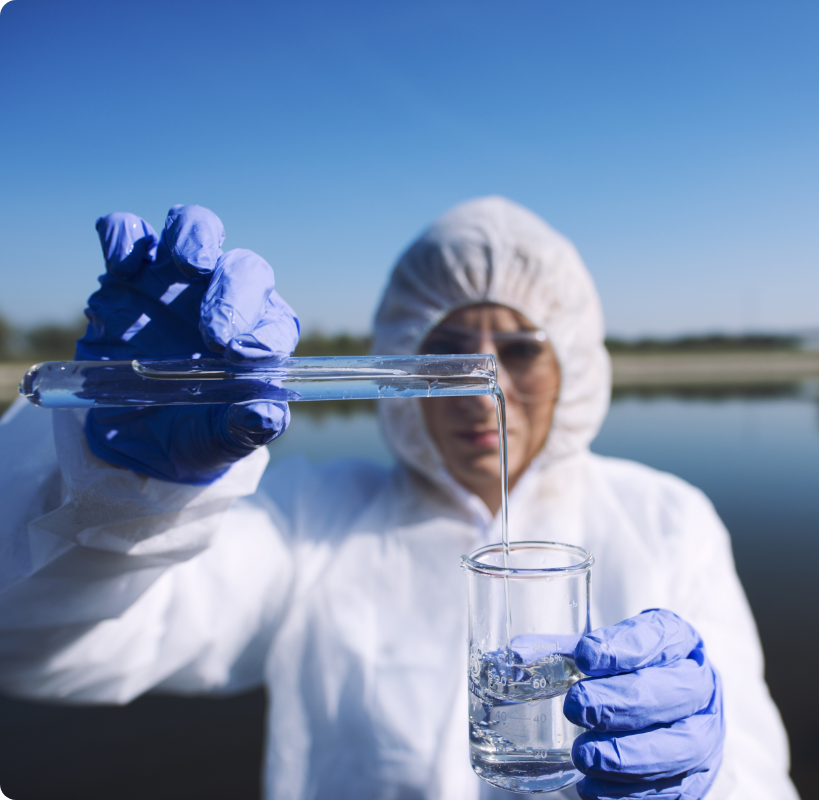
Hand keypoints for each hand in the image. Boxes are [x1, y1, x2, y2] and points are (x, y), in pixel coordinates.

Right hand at [75, 205, 299, 483]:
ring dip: (195, 236)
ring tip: (189, 263)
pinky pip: (127, 233)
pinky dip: (125, 236)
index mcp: (257, 336)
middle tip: (216, 335)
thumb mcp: (220, 440)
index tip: (246, 358)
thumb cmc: (192, 431)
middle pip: (244, 269)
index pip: (276, 322)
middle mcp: (224, 299)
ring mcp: (175, 281)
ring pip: (196, 227)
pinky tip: (125, 267)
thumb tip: (266, 412)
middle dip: (234, 294)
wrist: (133, 436)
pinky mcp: (127, 276)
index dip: (266, 334)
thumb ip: (246, 428)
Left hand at [564, 609, 723, 799]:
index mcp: (676, 640)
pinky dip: (631, 793)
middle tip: (574, 707)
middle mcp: (700, 683)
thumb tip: (516, 654)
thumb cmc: (627, 672)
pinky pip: (676, 791)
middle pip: (672, 692)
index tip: (584, 655)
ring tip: (583, 755)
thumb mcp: (601, 651)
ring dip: (628, 755)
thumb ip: (561, 652)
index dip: (622, 648)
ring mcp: (706, 732)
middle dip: (620, 703)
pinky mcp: (699, 776)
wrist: (669, 704)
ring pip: (682, 747)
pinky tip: (593, 788)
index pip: (657, 637)